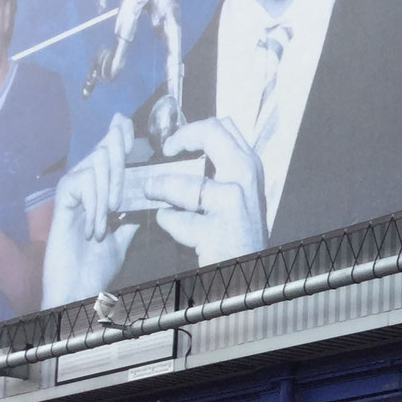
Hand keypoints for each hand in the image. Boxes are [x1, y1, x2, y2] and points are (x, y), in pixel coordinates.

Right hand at [42, 114, 134, 304]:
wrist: (78, 287)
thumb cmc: (97, 264)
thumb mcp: (124, 236)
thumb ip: (133, 214)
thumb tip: (151, 198)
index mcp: (100, 188)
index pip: (110, 150)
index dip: (120, 133)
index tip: (127, 123)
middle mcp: (84, 182)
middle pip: (106, 149)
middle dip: (121, 162)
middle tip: (120, 198)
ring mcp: (72, 189)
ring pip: (97, 162)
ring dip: (110, 190)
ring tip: (107, 218)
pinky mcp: (62, 198)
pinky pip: (82, 182)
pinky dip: (95, 203)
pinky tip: (95, 227)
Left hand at [147, 116, 262, 266]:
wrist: (251, 275)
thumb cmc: (239, 235)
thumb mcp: (240, 194)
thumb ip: (221, 169)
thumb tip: (186, 147)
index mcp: (250, 168)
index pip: (224, 126)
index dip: (193, 128)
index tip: (176, 144)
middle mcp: (246, 179)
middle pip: (211, 134)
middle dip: (180, 138)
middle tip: (165, 152)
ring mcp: (233, 205)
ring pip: (185, 183)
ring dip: (161, 186)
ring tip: (150, 191)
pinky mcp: (216, 233)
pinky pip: (175, 218)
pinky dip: (166, 220)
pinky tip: (168, 223)